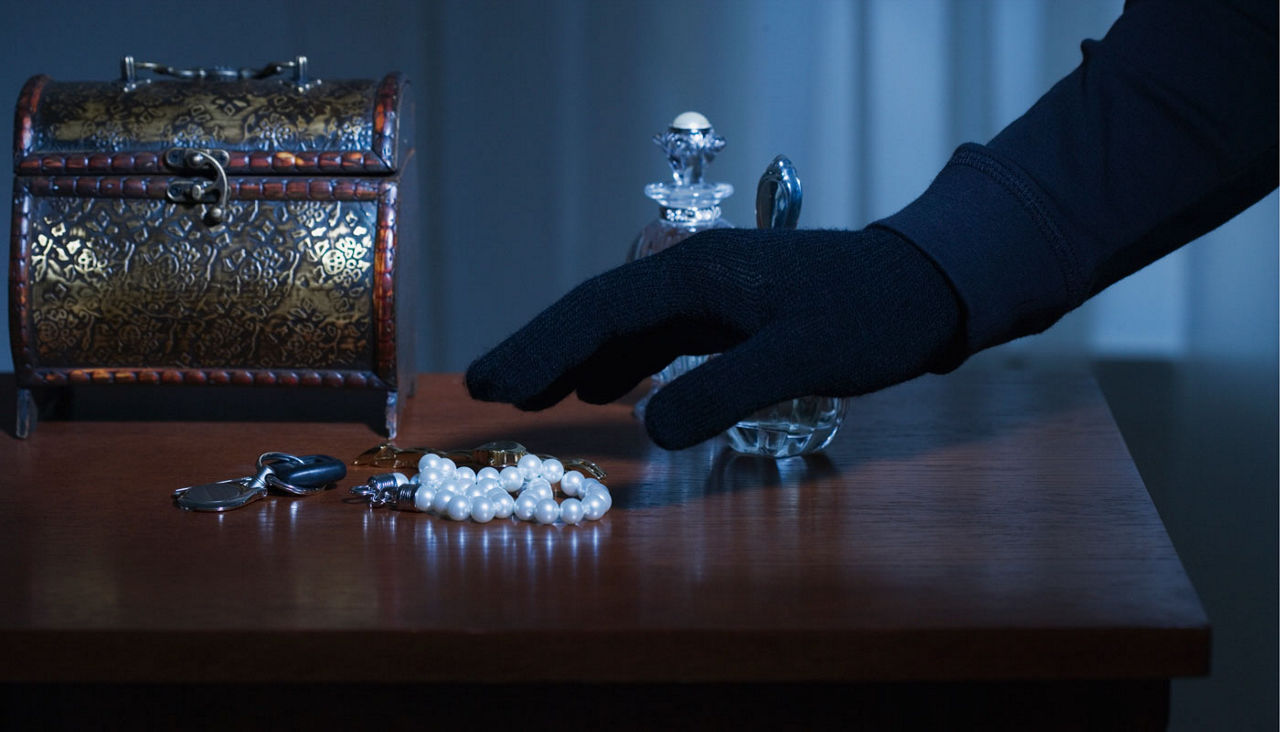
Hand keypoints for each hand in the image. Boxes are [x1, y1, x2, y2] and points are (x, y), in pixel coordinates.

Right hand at [466, 226, 960, 448]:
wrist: (927, 286)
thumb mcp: (803, 357)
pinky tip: (603, 389)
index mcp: (697, 275)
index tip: (491, 382)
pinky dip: (620, 361)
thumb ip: (725, 390)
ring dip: (574, 357)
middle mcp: (692, 274)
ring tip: (528, 395)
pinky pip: (656, 336)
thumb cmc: (871, 317)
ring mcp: (710, 292)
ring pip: (623, 324)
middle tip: (487, 388)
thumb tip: (649, 431)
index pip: (599, 311)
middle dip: (541, 348)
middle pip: (597, 310)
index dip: (541, 346)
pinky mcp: (730, 312)